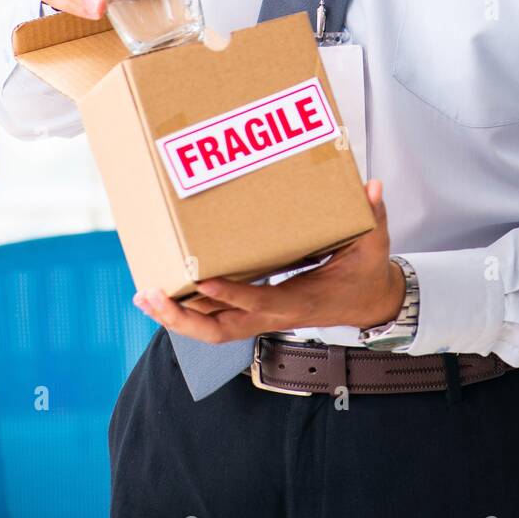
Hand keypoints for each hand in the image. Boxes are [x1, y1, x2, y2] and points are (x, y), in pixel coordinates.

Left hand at [132, 178, 405, 343]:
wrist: (367, 304)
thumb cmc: (365, 274)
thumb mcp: (374, 245)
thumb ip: (372, 216)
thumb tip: (372, 187)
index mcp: (299, 302)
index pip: (257, 302)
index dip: (228, 294)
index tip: (199, 279)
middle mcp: (273, 316)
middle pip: (219, 330)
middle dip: (182, 317)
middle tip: (151, 296)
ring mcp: (261, 319)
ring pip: (211, 330)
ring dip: (176, 317)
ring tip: (145, 296)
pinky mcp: (255, 314)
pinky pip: (215, 321)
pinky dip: (187, 312)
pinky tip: (164, 296)